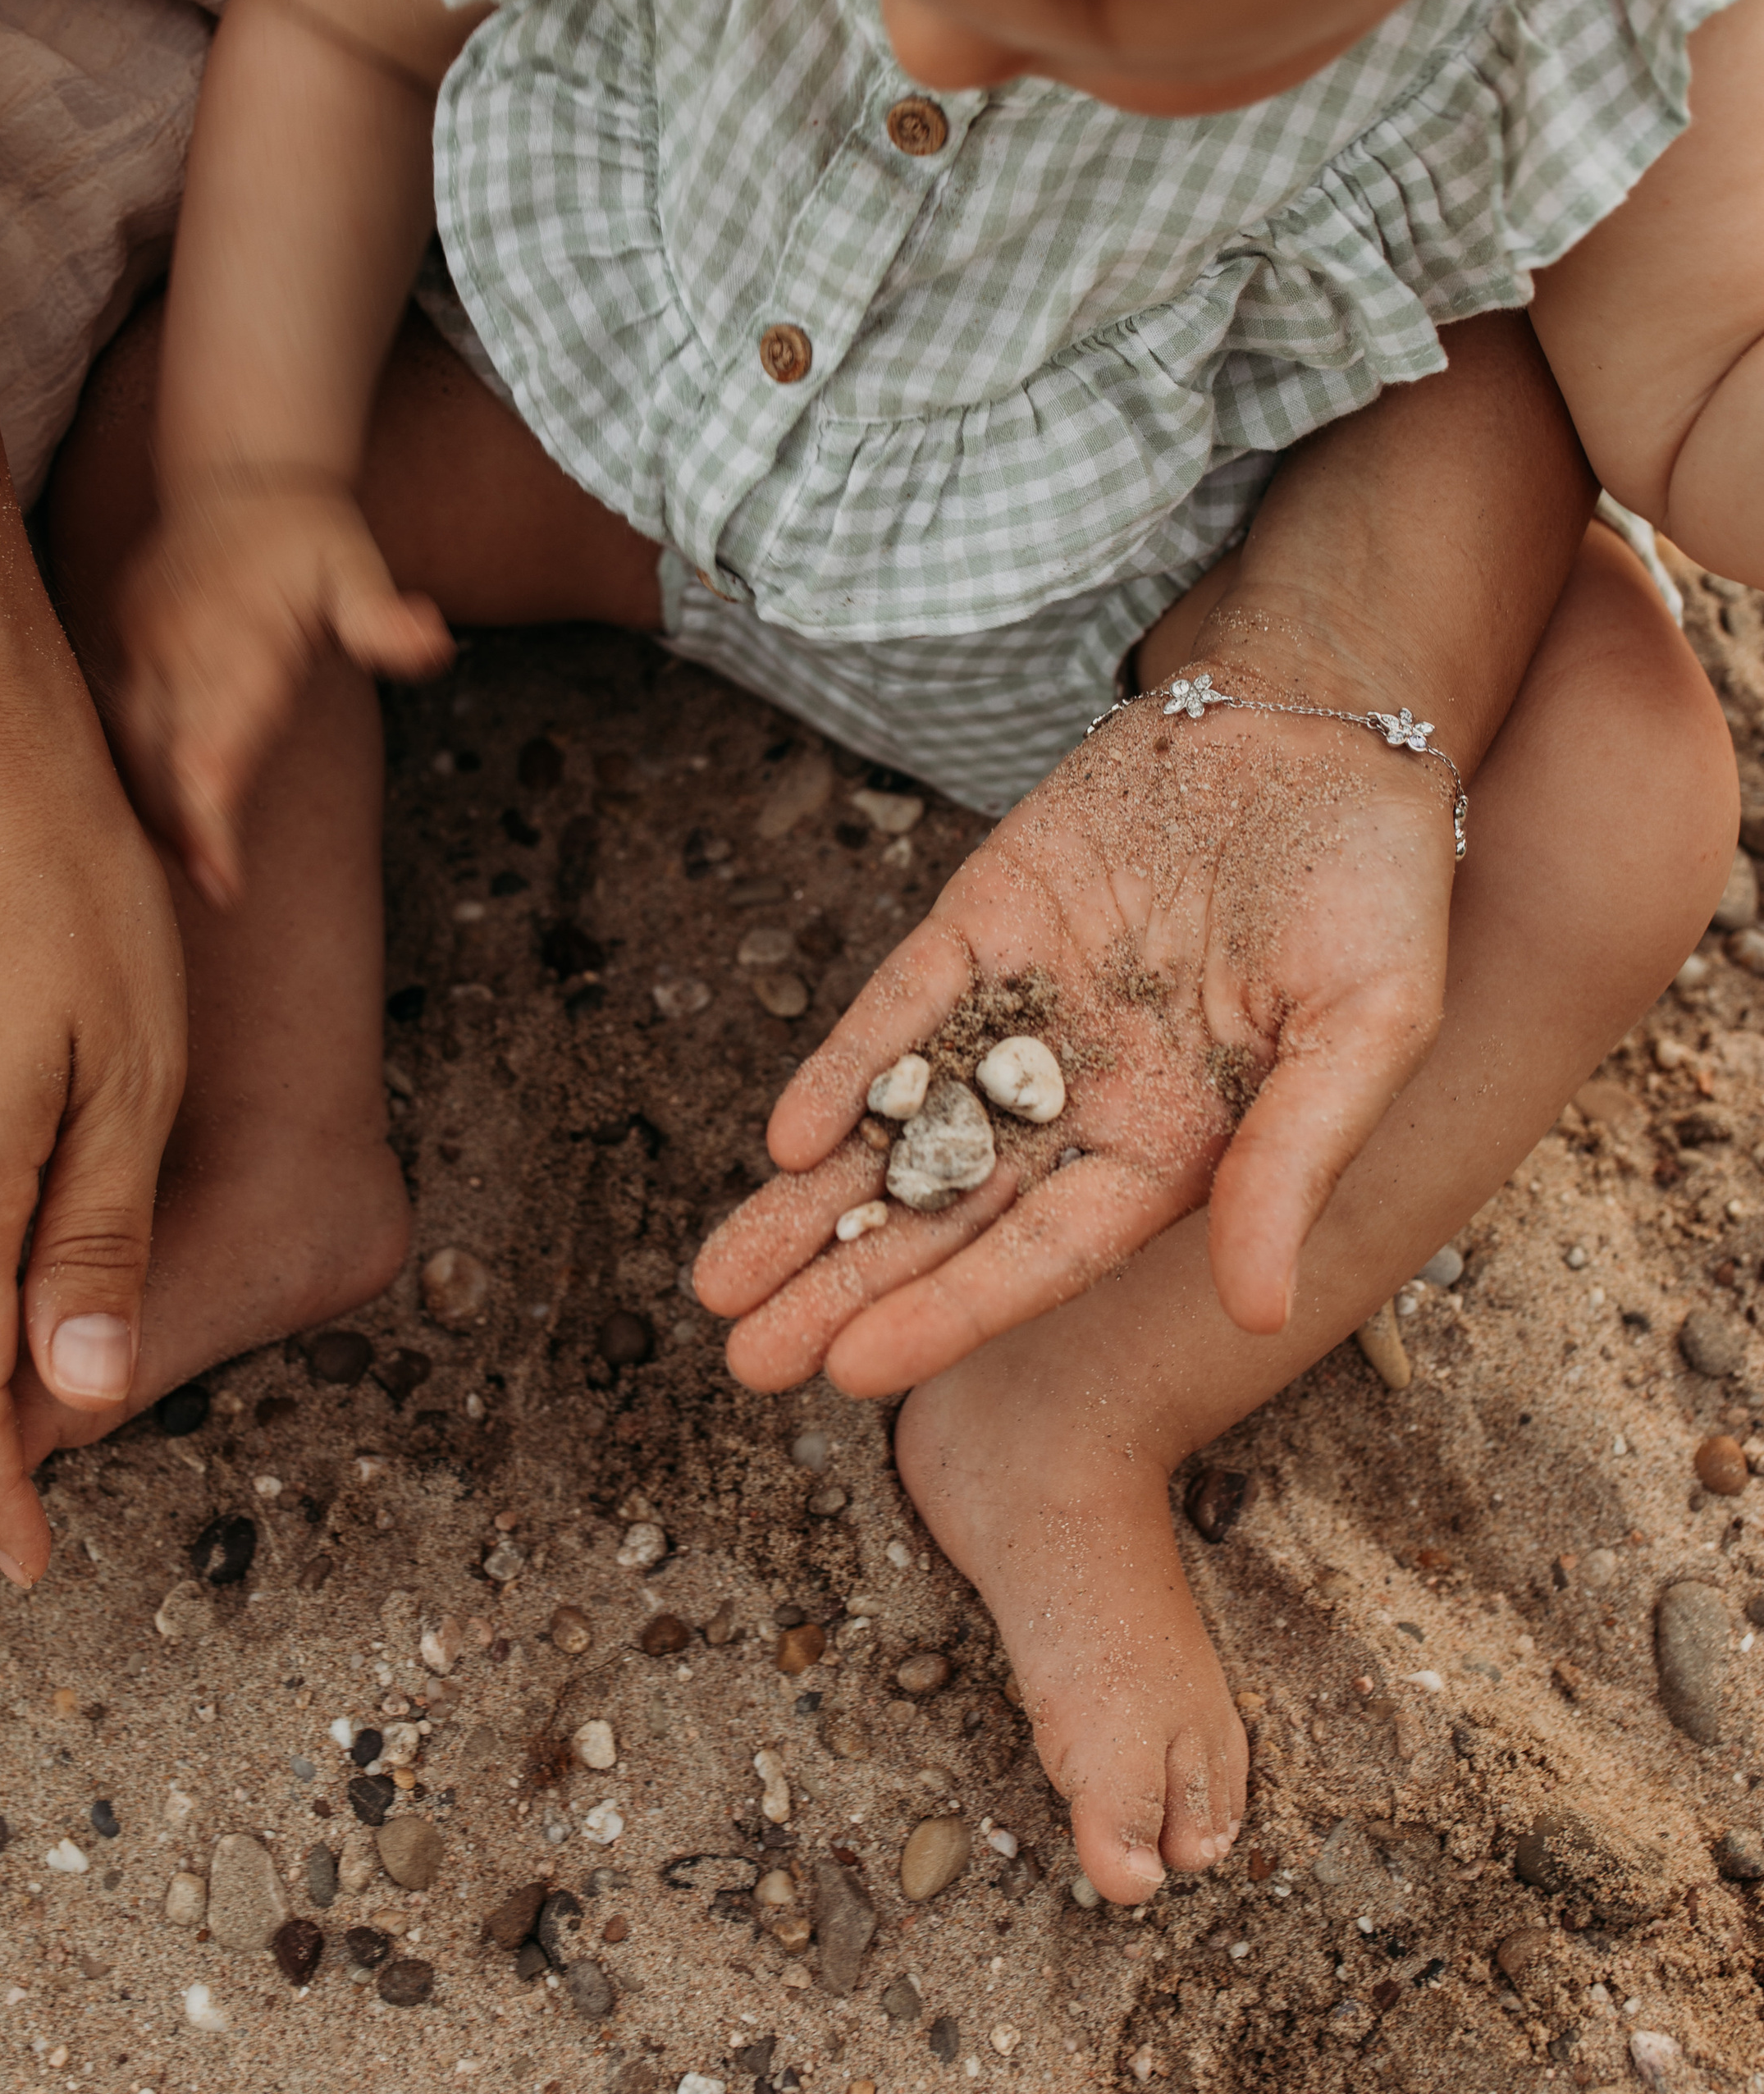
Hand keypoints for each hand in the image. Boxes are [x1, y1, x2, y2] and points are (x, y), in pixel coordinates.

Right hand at [118, 472, 449, 901]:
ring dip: (154, 807)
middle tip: (214, 889)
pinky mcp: (126, 641)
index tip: (223, 882)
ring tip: (189, 864)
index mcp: (237, 643)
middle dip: (181, 831)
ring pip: (131, 748)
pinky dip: (134, 768)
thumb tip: (432, 640)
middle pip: (162, 765)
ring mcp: (143, 645)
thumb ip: (383, 617)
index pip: (210, 751)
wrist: (237, 474)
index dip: (209, 823)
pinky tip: (159, 809)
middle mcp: (179, 650)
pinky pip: (118, 719)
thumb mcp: (356, 565)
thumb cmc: (308, 534)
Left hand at [696, 676, 1459, 1393]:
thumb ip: (1294, 1162)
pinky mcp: (983, 925)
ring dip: (811, 1204)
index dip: (949, 1312)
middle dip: (845, 1285)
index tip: (852, 1372)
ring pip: (901, 1128)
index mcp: (1175, 1150)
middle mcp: (1086, 1100)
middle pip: (948, 1214)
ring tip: (718, 1284)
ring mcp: (1024, 1012)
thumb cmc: (1375, 887)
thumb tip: (1253, 1309)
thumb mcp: (1369, 1027)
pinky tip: (783, 1141)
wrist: (1321, 721)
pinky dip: (843, 1072)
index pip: (1043, 1254)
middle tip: (746, 1365)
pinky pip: (898, 1009)